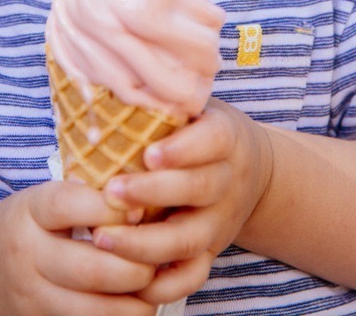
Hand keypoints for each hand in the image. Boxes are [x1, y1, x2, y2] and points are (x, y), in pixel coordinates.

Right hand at [0, 180, 159, 315]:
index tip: (138, 207)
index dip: (109, 207)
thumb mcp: (41, 199)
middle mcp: (26, 256)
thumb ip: (82, 196)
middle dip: (137, 265)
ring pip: (99, 310)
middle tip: (158, 254)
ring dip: (138, 300)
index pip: (67, 206)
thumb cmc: (27, 224)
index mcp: (26, 213)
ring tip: (155, 282)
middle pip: (92, 269)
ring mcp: (34, 297)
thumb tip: (138, 199)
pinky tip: (135, 302)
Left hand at [90, 99, 272, 305]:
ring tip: (102, 237)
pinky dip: (165, 286)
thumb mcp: (191, 104)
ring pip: (190, 239)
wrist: (252, 169)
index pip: (210, 141)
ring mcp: (220, 221)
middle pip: (197, 191)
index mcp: (225, 138)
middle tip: (112, 192)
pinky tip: (130, 283)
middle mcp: (227, 181)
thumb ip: (160, 96)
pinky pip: (193, 277)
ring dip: (146, 243)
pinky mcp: (212, 251)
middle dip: (153, 194)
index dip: (183, 150)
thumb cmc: (199, 126)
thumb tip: (104, 69)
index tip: (149, 154)